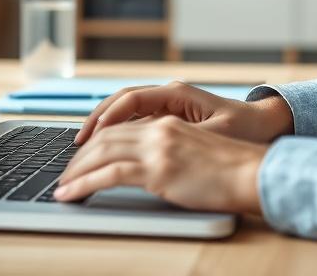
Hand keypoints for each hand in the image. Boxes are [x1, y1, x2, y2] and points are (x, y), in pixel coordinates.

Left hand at [55, 115, 265, 212]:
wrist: (253, 173)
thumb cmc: (233, 168)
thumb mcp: (197, 149)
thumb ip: (171, 149)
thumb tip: (149, 166)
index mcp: (168, 121)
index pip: (120, 126)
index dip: (96, 141)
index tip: (81, 157)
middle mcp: (159, 129)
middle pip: (105, 137)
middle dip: (80, 157)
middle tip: (65, 174)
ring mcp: (157, 148)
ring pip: (101, 153)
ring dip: (76, 171)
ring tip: (63, 187)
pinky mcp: (158, 170)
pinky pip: (109, 175)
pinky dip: (84, 184)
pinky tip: (72, 194)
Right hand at [74, 81, 293, 145]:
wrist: (266, 125)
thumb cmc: (246, 129)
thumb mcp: (214, 135)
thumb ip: (184, 138)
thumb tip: (155, 145)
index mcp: (177, 94)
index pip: (131, 99)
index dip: (107, 117)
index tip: (90, 136)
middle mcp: (170, 96)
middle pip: (122, 102)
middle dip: (97, 121)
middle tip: (78, 144)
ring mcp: (169, 106)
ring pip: (127, 111)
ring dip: (106, 126)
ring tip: (85, 146)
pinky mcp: (172, 119)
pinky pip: (137, 122)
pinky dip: (120, 132)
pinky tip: (109, 149)